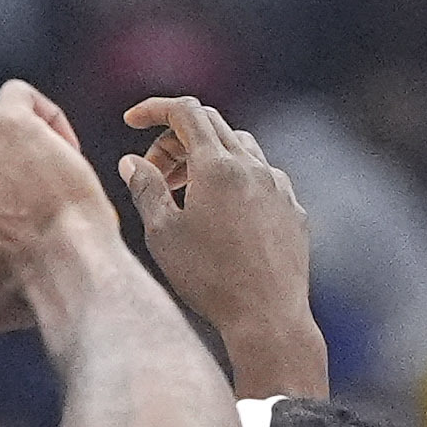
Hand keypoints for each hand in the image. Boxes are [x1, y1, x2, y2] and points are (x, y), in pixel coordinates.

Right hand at [114, 94, 325, 395]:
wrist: (267, 318)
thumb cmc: (209, 277)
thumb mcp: (162, 232)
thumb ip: (145, 188)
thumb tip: (132, 161)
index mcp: (217, 166)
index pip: (185, 112)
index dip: (154, 108)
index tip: (132, 120)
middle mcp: (252, 167)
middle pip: (211, 125)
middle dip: (175, 139)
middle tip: (154, 172)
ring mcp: (278, 187)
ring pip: (240, 147)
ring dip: (206, 157)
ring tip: (186, 193)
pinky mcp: (293, 210)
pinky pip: (262, 176)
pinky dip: (235, 178)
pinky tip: (222, 212)